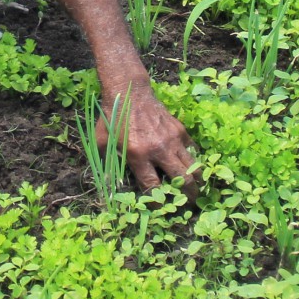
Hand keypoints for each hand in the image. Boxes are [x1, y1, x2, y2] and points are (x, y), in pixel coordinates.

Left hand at [102, 80, 195, 198]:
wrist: (129, 91)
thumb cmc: (112, 118)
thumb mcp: (102, 142)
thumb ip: (107, 165)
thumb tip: (111, 187)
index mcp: (138, 155)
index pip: (153, 187)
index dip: (157, 201)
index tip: (159, 207)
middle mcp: (159, 149)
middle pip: (182, 180)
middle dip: (188, 196)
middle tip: (189, 203)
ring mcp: (172, 139)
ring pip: (193, 166)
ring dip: (196, 180)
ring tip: (195, 188)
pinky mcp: (180, 129)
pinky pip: (192, 150)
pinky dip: (193, 160)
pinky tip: (189, 166)